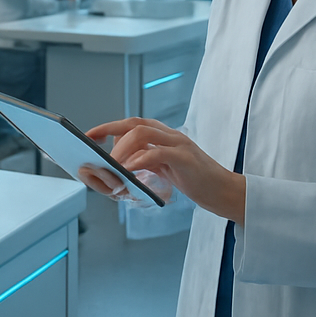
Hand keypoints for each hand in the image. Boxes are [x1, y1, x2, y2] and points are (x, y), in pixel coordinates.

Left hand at [85, 118, 245, 222]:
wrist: (225, 192)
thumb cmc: (195, 181)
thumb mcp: (166, 168)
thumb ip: (146, 161)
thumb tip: (119, 165)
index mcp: (165, 135)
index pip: (133, 123)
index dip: (109, 127)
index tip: (90, 135)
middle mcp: (171, 135)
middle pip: (134, 124)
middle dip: (109, 132)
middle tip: (93, 150)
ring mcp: (180, 145)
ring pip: (142, 133)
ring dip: (121, 150)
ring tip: (112, 166)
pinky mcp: (186, 159)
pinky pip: (157, 153)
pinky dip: (139, 160)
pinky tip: (129, 171)